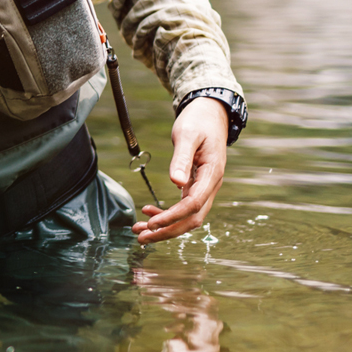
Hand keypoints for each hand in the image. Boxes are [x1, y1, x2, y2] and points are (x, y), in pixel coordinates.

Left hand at [132, 97, 228, 243]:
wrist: (210, 114)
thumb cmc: (198, 122)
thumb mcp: (187, 135)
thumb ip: (182, 158)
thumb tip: (176, 183)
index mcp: (212, 175)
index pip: (193, 205)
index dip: (172, 217)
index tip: (151, 224)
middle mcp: (211, 185)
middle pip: (192, 219)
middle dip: (167, 231)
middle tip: (141, 238)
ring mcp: (205, 187)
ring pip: (188, 217)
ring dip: (165, 226)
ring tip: (140, 230)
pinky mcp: (197, 186)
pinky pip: (184, 207)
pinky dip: (167, 214)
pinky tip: (148, 211)